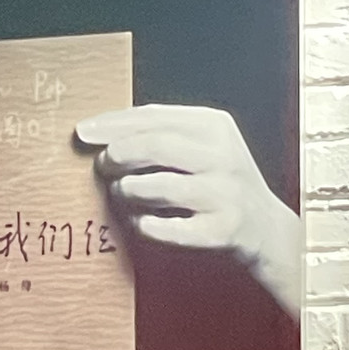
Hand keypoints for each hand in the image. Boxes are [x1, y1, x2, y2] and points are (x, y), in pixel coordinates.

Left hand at [75, 103, 301, 318]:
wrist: (266, 228)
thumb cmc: (219, 184)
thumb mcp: (202, 147)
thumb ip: (161, 135)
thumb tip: (99, 131)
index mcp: (215, 126)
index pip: (156, 117)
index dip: (114, 124)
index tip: (82, 132)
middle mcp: (224, 156)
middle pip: (158, 146)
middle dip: (120, 154)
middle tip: (101, 164)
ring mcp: (226, 195)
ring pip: (163, 187)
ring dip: (130, 190)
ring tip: (119, 192)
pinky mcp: (223, 231)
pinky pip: (171, 229)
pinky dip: (148, 225)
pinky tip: (140, 222)